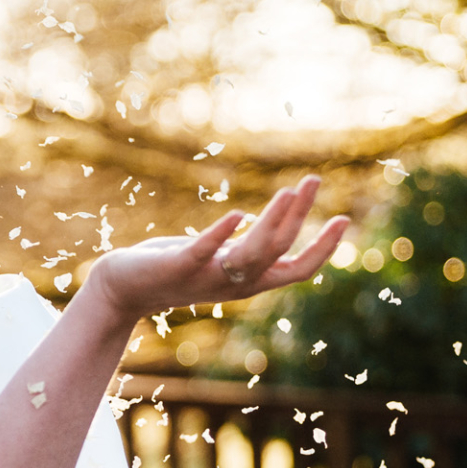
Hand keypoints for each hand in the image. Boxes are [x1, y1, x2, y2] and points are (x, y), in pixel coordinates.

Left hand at [83, 174, 349, 324]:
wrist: (123, 288)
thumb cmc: (174, 268)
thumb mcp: (219, 261)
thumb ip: (245, 249)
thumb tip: (273, 225)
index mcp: (248, 281)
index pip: (298, 270)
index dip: (323, 248)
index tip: (343, 219)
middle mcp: (234, 283)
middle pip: (279, 252)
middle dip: (300, 216)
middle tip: (313, 180)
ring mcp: (207, 276)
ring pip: (251, 252)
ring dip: (272, 221)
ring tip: (288, 190)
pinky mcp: (177, 266)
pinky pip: (203, 251)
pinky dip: (221, 234)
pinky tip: (238, 214)